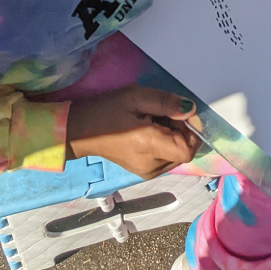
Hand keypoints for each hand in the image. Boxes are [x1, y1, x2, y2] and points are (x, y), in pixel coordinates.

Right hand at [67, 85, 199, 179]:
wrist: (79, 131)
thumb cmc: (106, 110)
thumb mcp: (136, 97)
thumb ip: (165, 103)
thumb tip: (190, 109)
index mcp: (150, 147)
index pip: (188, 149)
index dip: (191, 129)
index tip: (179, 112)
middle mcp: (152, 166)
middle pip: (183, 149)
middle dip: (180, 129)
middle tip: (160, 111)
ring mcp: (148, 172)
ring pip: (176, 153)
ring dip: (172, 135)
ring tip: (151, 119)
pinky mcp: (144, 171)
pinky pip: (165, 157)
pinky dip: (164, 142)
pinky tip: (147, 130)